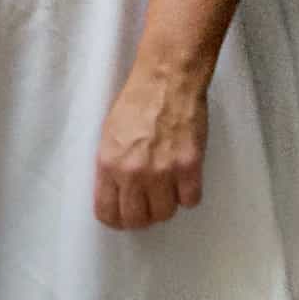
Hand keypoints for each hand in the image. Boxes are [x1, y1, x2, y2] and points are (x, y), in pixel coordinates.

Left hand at [95, 54, 209, 232]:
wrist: (167, 79)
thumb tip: (117, 192)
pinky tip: (185, 181)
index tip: (124, 216)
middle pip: (137, 220)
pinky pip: (190, 200)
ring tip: (168, 190)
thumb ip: (111, 167)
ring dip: (166, 206)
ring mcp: (163, 171)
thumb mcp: (109, 135)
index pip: (108, 213)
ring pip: (165, 214)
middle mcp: (133, 173)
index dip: (116, 220)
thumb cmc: (136, 102)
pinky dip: (188, 195)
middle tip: (148, 205)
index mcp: (108, 165)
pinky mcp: (189, 165)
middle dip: (142, 217)